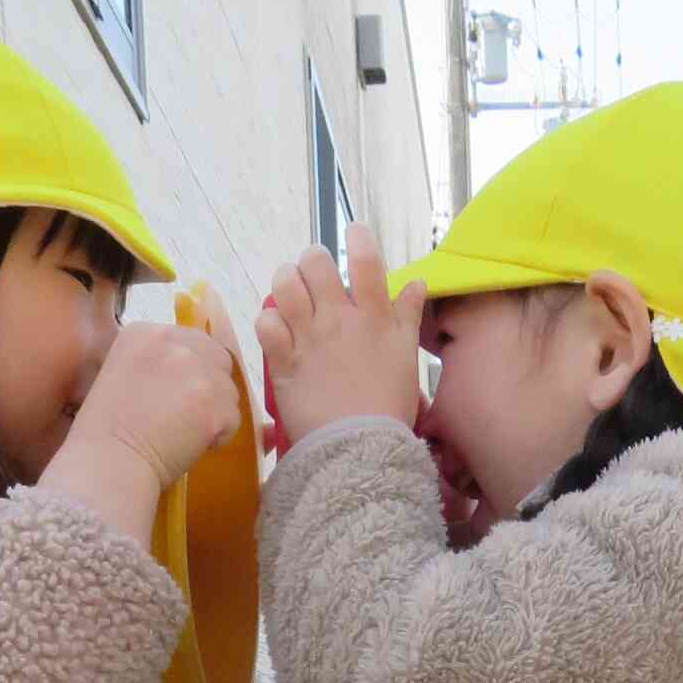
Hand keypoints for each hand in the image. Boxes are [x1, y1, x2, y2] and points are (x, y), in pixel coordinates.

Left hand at [256, 225, 425, 444]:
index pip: (366, 261)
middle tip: (315, 276)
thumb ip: (408, 316)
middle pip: (316, 262)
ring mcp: (308, 338)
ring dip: (286, 282)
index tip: (354, 233)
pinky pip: (266, 323)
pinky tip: (278, 330)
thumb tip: (416, 283)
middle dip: (312, 261)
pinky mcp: (283, 361)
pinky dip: (269, 321)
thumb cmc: (388, 406)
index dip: (358, 238)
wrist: (359, 449)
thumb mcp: (407, 358)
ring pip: (285, 284)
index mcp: (374, 318)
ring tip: (291, 296)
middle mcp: (338, 320)